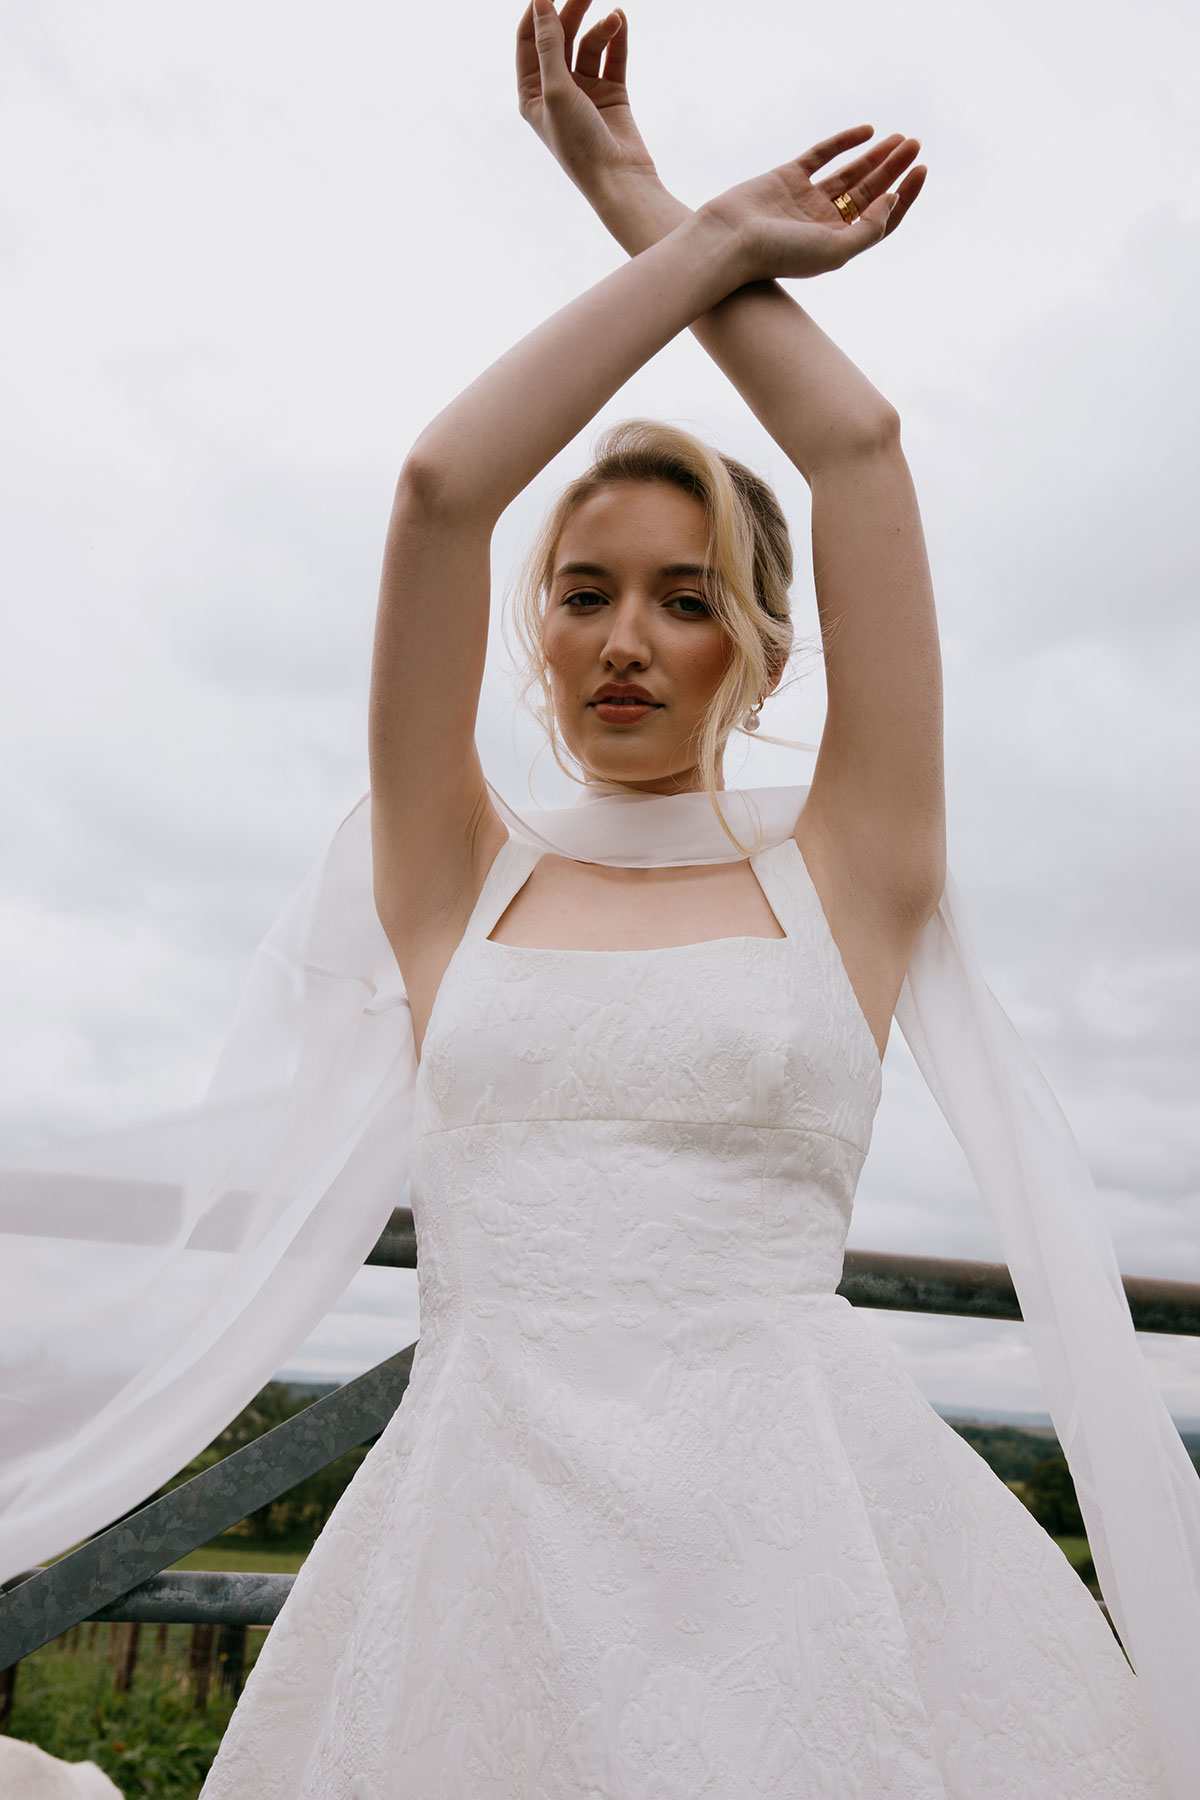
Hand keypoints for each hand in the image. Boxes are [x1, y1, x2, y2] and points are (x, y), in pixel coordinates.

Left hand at [518, 0, 657, 200]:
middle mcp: (556, 90)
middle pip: (560, 36)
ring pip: (589, 45)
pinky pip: (613, 57)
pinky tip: (620, 19)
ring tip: (612, 18)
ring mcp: (585, 91)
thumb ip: (549, 44)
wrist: (618, 179)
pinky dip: (617, 38)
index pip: (528, 40)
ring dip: (600, 28)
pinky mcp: (612, 93)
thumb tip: (540, 1)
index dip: (537, 11)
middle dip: (572, 11)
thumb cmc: (578, 142)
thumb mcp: (556, 90)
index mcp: (531, 93)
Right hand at [705, 126, 925, 281]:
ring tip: (901, 138)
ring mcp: (805, 199)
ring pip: (850, 173)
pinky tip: (868, 131)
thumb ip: (869, 230)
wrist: (729, 240)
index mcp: (837, 245)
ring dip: (876, 156)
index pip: (880, 219)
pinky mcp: (787, 177)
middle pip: (869, 193)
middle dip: (894, 169)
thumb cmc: (779, 254)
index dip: (903, 196)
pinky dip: (844, 142)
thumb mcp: (834, 251)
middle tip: (915, 145)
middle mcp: (823, 223)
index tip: (920, 171)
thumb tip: (893, 199)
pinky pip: (822, 155)